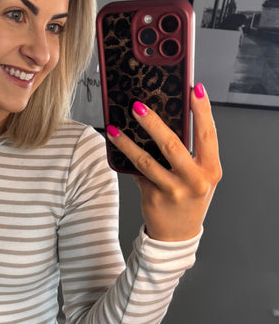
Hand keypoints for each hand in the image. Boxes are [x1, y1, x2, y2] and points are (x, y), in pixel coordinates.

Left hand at [106, 84, 221, 240]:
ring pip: (146, 161)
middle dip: (153, 123)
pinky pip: (137, 173)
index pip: (208, 134)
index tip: (195, 89)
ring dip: (127, 142)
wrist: (178, 234)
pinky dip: (126, 159)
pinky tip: (114, 147)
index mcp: (211, 169)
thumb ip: (190, 154)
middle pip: (172, 145)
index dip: (202, 110)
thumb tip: (164, 121)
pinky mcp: (153, 198)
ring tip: (113, 128)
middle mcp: (195, 180)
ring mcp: (173, 190)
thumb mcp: (198, 176)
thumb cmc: (189, 198)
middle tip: (137, 106)